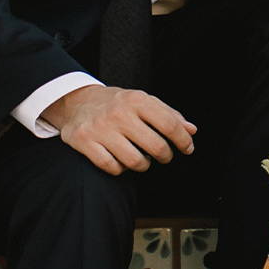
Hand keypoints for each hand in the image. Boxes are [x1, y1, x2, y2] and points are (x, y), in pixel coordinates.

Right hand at [44, 85, 196, 175]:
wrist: (76, 101)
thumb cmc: (117, 104)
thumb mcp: (143, 101)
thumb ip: (169, 114)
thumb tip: (192, 130)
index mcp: (137, 100)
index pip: (170, 124)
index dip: (183, 141)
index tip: (188, 149)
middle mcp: (119, 113)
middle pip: (156, 147)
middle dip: (165, 156)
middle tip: (164, 155)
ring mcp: (100, 128)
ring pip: (135, 161)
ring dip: (144, 165)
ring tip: (143, 159)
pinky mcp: (84, 141)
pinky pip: (112, 167)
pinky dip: (121, 169)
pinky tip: (122, 161)